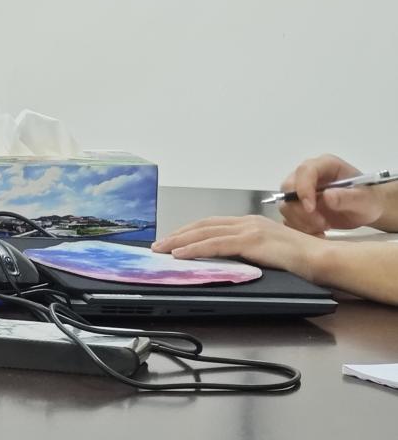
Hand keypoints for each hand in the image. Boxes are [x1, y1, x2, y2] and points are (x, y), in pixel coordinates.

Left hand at [151, 215, 324, 281]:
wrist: (324, 259)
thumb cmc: (301, 260)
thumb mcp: (267, 252)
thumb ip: (248, 251)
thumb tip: (226, 261)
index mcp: (249, 223)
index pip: (210, 224)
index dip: (188, 231)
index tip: (172, 239)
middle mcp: (246, 222)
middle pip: (202, 226)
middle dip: (177, 235)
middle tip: (158, 245)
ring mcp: (249, 230)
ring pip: (204, 233)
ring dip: (179, 242)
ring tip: (162, 250)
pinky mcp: (252, 241)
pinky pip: (216, 245)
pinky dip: (195, 249)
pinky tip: (181, 255)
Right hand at [278, 154, 383, 233]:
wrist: (366, 210)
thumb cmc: (368, 200)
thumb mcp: (364, 199)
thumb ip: (347, 197)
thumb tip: (327, 196)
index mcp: (324, 165)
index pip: (304, 171)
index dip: (303, 189)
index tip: (311, 208)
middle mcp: (307, 175)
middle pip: (288, 188)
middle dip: (301, 210)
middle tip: (322, 224)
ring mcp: (300, 190)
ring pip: (286, 205)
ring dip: (301, 221)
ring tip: (323, 229)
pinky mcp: (298, 206)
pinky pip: (289, 217)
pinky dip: (300, 228)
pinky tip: (318, 232)